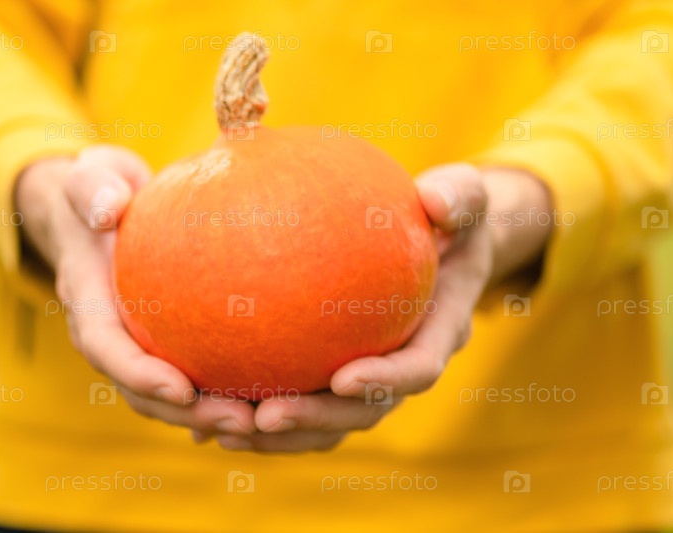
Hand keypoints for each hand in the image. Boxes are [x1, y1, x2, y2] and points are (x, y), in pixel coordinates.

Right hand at [15, 145, 255, 434]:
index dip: (140, 375)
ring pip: (167, 396)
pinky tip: (262, 409)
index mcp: (88, 300)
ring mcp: (134, 343)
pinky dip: (218, 399)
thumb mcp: (92, 175)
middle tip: (242, 422)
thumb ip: (93, 187)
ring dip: (210, 417)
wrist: (97, 210)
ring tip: (261, 423)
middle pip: (141, 390)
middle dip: (188, 413)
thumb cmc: (100, 189)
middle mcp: (109, 333)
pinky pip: (188, 379)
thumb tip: (107, 209)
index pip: (106, 348)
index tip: (182, 389)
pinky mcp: (160, 343)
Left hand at [205, 163, 551, 451]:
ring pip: (327, 423)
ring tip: (222, 428)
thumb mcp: (464, 195)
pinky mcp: (339, 372)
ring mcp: (372, 375)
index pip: (417, 368)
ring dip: (279, 434)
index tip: (341, 379)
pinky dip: (261, 413)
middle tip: (264, 417)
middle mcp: (404, 365)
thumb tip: (437, 201)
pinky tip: (208, 410)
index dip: (383, 382)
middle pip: (361, 413)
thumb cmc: (451, 216)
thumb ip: (458, 196)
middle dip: (315, 422)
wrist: (445, 246)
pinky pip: (303, 401)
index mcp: (439, 330)